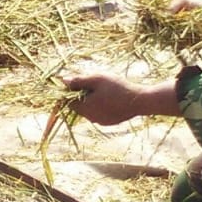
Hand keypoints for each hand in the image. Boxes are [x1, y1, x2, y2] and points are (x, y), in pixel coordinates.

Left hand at [60, 71, 180, 125]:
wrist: (139, 101)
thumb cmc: (118, 87)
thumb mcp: (97, 79)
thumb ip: (79, 80)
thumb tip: (62, 80)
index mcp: (85, 108)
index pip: (68, 100)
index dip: (70, 89)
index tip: (79, 80)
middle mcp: (90, 118)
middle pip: (78, 106)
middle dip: (81, 94)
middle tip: (94, 83)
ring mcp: (100, 122)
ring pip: (88, 110)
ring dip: (91, 100)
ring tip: (103, 89)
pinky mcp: (108, 122)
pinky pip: (98, 113)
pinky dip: (100, 105)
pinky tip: (110, 97)